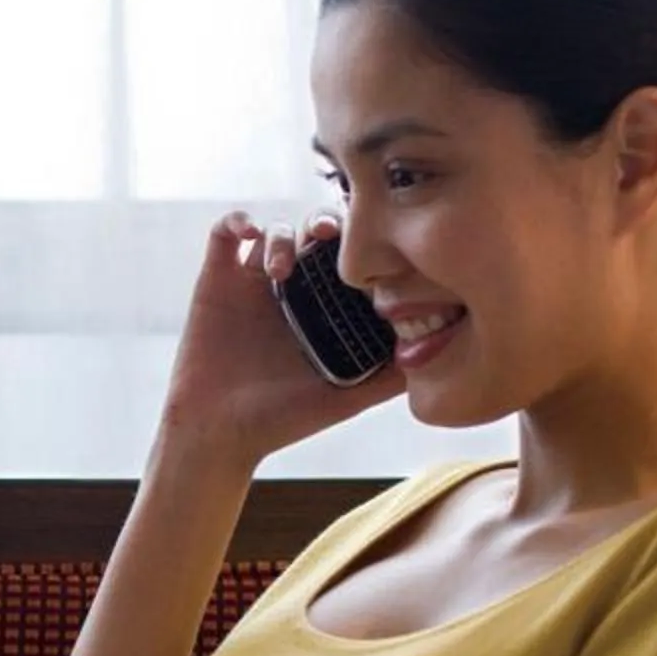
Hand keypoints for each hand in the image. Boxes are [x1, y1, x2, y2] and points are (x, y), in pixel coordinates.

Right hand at [159, 209, 405, 467]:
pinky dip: (237, 220)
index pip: (349, 257)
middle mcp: (290, 291)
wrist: (221, 435)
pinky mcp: (215, 281)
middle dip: (327, 223)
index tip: (370, 250)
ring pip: (276, 228)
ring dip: (284, 234)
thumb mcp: (349, 399)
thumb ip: (390, 376)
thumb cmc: (282, 422)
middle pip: (315, 232)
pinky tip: (249, 235)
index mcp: (323, 310)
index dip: (361, 243)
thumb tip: (440, 350)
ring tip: (283, 268)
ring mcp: (252, 284)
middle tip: (331, 236)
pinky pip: (224, 234)